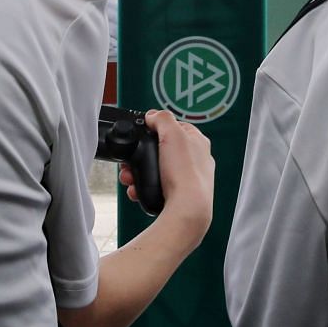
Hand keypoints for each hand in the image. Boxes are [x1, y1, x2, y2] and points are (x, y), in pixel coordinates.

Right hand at [121, 109, 213, 239]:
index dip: (157, 127)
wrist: (187, 210)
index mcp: (198, 142)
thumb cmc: (185, 173)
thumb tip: (153, 116)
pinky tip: (137, 190)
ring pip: (156, 169)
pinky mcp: (178, 195)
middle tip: (129, 160)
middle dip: (141, 154)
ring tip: (129, 178)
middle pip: (161, 150)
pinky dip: (143, 187)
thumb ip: (162, 118)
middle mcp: (195, 160)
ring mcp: (187, 179)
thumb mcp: (173, 133)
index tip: (143, 132)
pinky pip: (155, 186)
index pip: (176, 127)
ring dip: (138, 172)